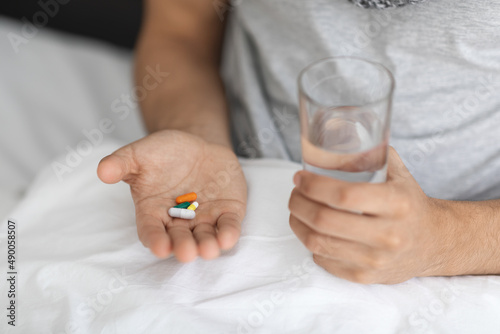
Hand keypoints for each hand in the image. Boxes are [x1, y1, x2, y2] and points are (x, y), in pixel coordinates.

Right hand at [97, 130, 246, 261]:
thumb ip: (121, 163)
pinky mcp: (226, 212)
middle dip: (183, 247)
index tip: (160, 248)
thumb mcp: (140, 154)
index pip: (152, 231)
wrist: (196, 145)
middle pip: (180, 240)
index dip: (155, 240)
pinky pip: (228, 226)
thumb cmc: (164, 153)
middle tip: (186, 253)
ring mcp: (205, 219)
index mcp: (154, 212)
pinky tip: (228, 238)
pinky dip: (228, 233)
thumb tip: (102, 171)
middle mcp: (179, 222)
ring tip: (208, 251)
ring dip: (208, 246)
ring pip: (206, 238)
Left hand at [288, 147, 447, 283]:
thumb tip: (333, 138)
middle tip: (294, 192)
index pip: (344, 195)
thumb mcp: (398, 172)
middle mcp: (388, 235)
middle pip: (324, 220)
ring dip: (297, 223)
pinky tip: (311, 230)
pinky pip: (324, 260)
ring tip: (296, 209)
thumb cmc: (409, 202)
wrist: (434, 242)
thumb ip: (370, 152)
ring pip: (318, 243)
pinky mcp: (365, 277)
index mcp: (397, 203)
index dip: (313, 185)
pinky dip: (311, 243)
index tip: (300, 177)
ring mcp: (376, 260)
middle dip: (298, 203)